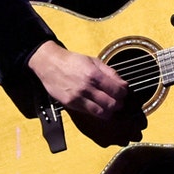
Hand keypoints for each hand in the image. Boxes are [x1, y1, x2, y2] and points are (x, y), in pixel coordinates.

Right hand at [28, 41, 144, 145]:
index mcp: (94, 74)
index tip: (122, 92)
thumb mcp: (93, 60)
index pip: (117, 90)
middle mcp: (87, 87)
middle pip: (112, 104)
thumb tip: (123, 84)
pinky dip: (97, 111)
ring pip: (102, 112)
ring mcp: (78, 97)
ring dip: (109, 111)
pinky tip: (98, 106)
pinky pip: (89, 112)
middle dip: (118, 104)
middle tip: (118, 101)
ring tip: (109, 106)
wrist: (49, 64)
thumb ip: (109, 72)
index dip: (123, 93)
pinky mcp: (71, 104)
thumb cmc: (72, 61)